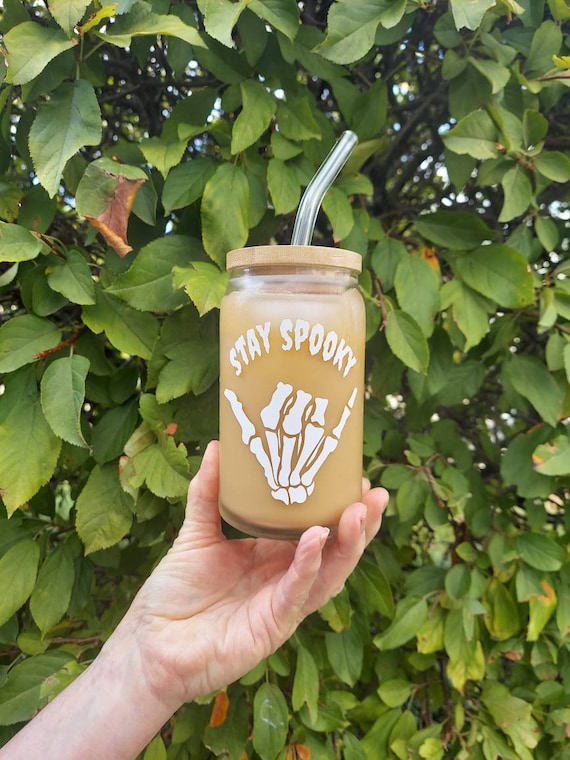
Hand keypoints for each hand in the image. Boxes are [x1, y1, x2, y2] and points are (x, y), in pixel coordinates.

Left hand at [117, 440, 388, 711]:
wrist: (151, 643)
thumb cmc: (175, 593)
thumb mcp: (196, 533)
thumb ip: (208, 492)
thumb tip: (217, 446)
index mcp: (272, 555)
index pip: (316, 527)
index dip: (338, 505)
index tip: (354, 475)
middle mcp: (284, 578)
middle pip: (334, 550)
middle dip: (359, 524)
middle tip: (374, 494)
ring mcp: (282, 603)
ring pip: (328, 574)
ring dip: (347, 544)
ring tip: (359, 511)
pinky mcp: (272, 626)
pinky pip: (296, 594)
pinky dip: (308, 566)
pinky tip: (317, 540)